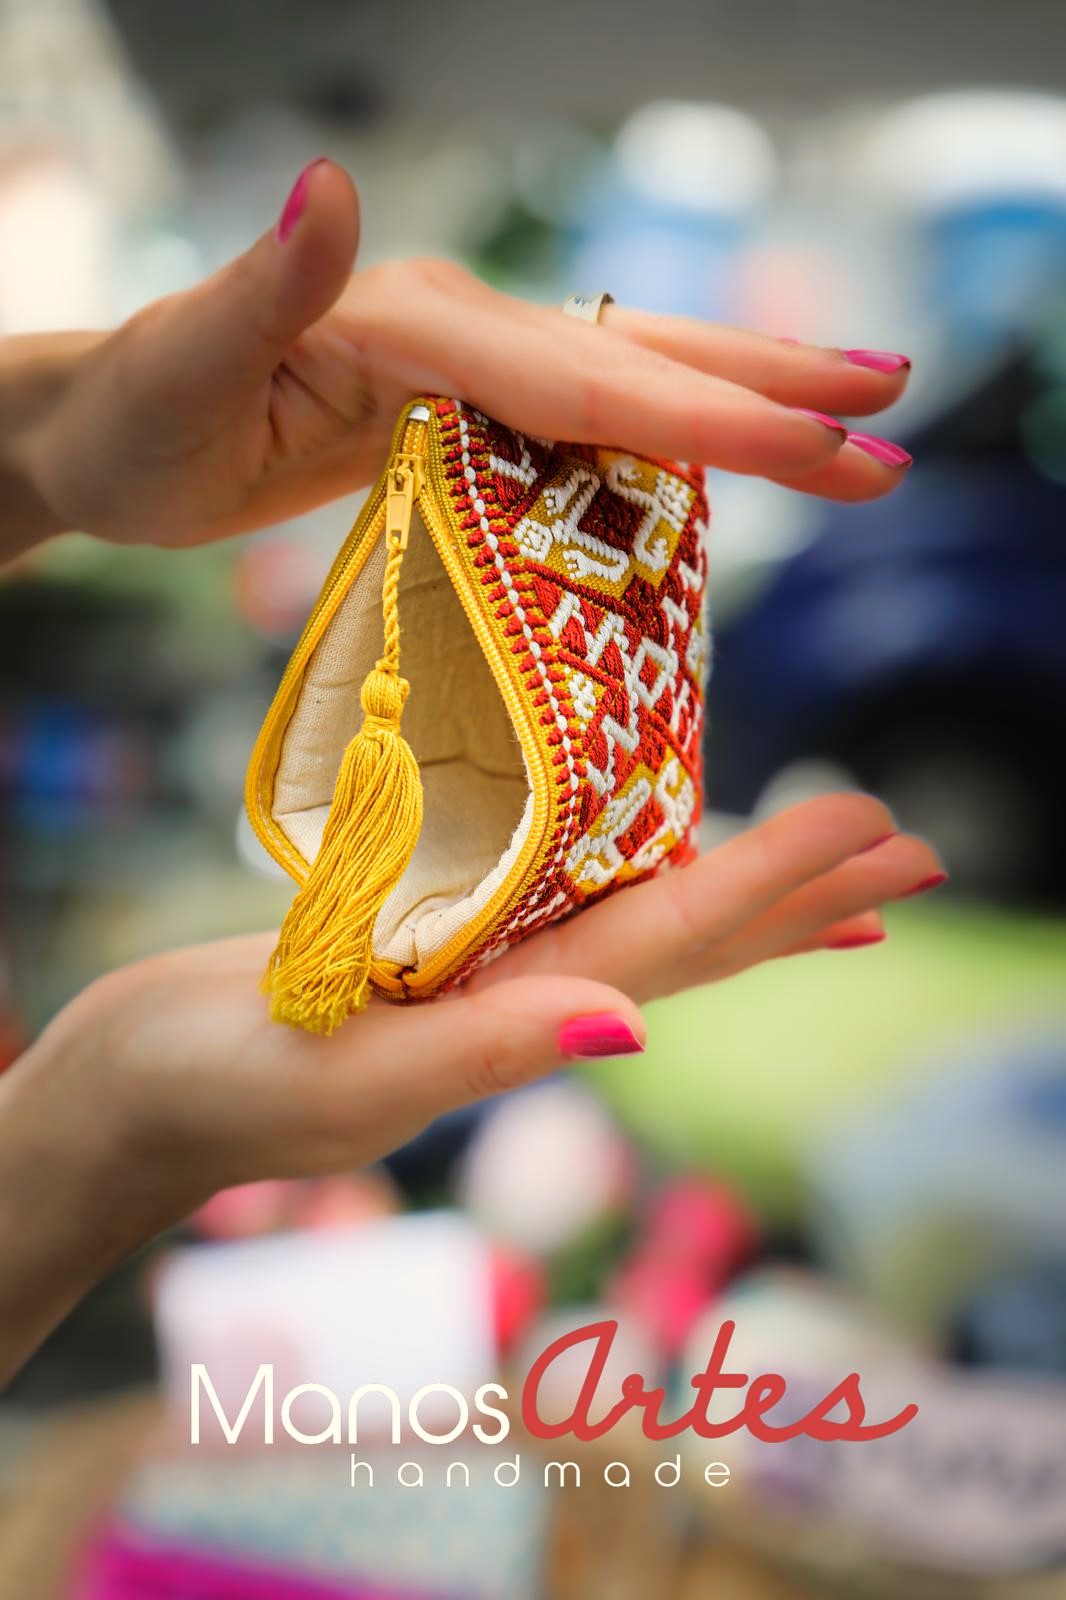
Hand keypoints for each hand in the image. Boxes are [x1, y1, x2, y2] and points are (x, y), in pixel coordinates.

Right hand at [0, 793, 941, 1380]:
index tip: (879, 840)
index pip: (674, 944)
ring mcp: (480, 969)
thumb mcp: (339, 1079)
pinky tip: (655, 856)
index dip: (779, 889)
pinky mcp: (431, 942)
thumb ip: (480, 1053)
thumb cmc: (209, 1090)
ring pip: (639, 915)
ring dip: (738, 885)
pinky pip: (560, 899)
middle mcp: (520, 991)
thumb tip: (629, 1025)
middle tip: (910, 851)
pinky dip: (629, 874)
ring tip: (826, 860)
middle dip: (801, 894)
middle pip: (690, 933)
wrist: (129, 1091)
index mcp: (512, 1016)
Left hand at [19, 160, 911, 551]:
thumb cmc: (135, 412)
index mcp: (415, 316)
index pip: (585, 372)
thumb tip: (331, 185)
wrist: (109, 433)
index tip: (823, 444)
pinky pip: (586, 433)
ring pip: (630, 386)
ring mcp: (468, 372)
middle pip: (638, 358)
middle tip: (890, 434)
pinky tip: (723, 473)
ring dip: (743, 410)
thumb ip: (267, 282)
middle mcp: (460, 330)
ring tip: (849, 437)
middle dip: (768, 398)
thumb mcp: (184, 358)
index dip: (709, 411)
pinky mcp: (460, 416)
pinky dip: (669, 450)